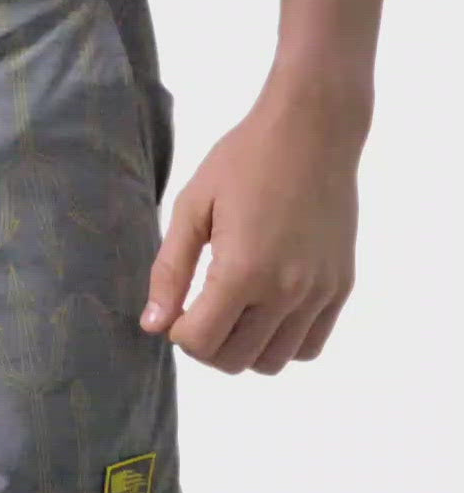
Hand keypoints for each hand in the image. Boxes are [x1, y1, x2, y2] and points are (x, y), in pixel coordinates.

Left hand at [139, 71, 365, 374]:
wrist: (312, 130)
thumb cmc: (243, 161)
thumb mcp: (191, 209)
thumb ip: (169, 271)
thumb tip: (152, 325)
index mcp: (242, 271)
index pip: (199, 342)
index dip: (177, 333)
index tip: (175, 308)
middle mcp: (287, 290)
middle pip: (234, 360)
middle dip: (204, 344)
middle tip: (196, 310)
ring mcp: (319, 292)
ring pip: (273, 362)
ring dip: (243, 348)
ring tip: (231, 310)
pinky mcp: (341, 286)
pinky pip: (310, 346)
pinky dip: (281, 341)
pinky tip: (264, 309)